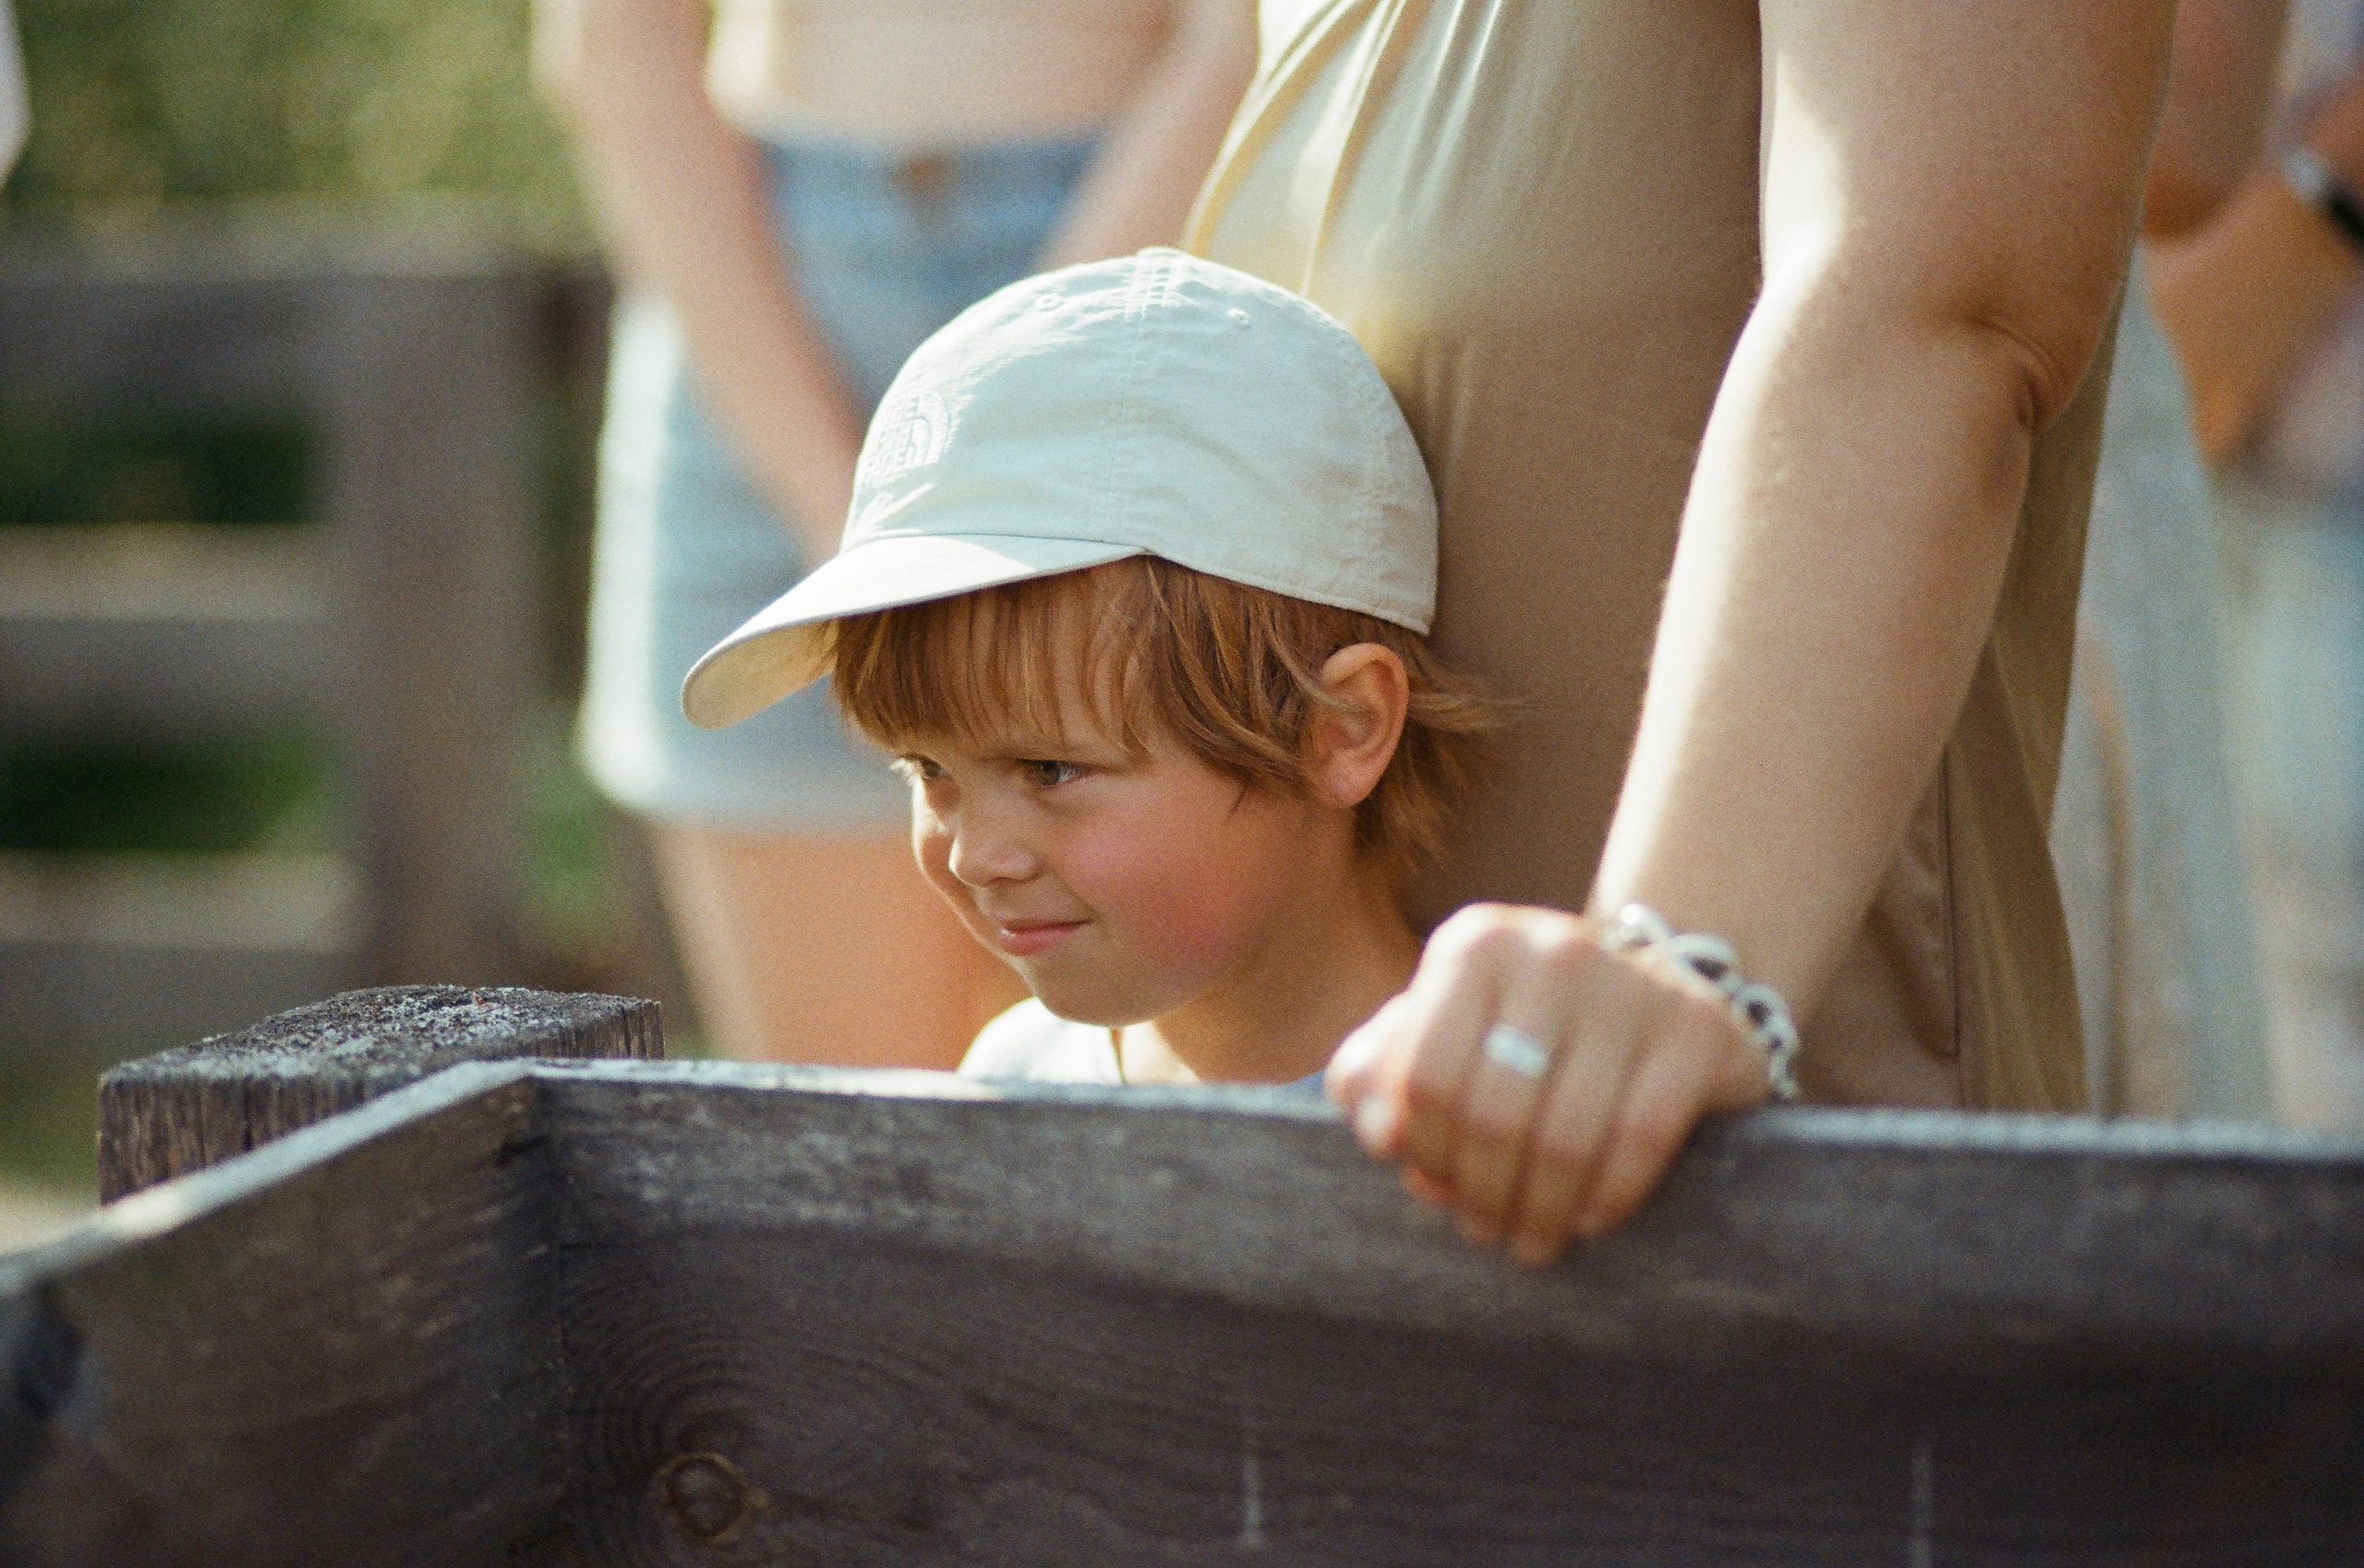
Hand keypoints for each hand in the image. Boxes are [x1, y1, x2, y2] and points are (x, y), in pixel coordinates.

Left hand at [1326, 903, 1771, 1263]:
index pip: (1424, 1077)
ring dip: (1540, 1210)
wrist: (1654, 997)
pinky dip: (1607, 1197)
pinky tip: (1588, 1220)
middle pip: (1492, 1114)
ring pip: (1566, 1136)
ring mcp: (1633, 986)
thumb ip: (1381, 1072)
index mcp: (1475, 946)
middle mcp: (1553, 951)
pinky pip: (1641, 1139)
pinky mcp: (1699, 1030)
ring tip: (1529, 1240)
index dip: (1423, 1152)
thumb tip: (1376, 1130)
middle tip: (1483, 1228)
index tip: (1431, 1188)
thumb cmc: (1523, 1029)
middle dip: (1481, 1191)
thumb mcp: (1441, 1032)